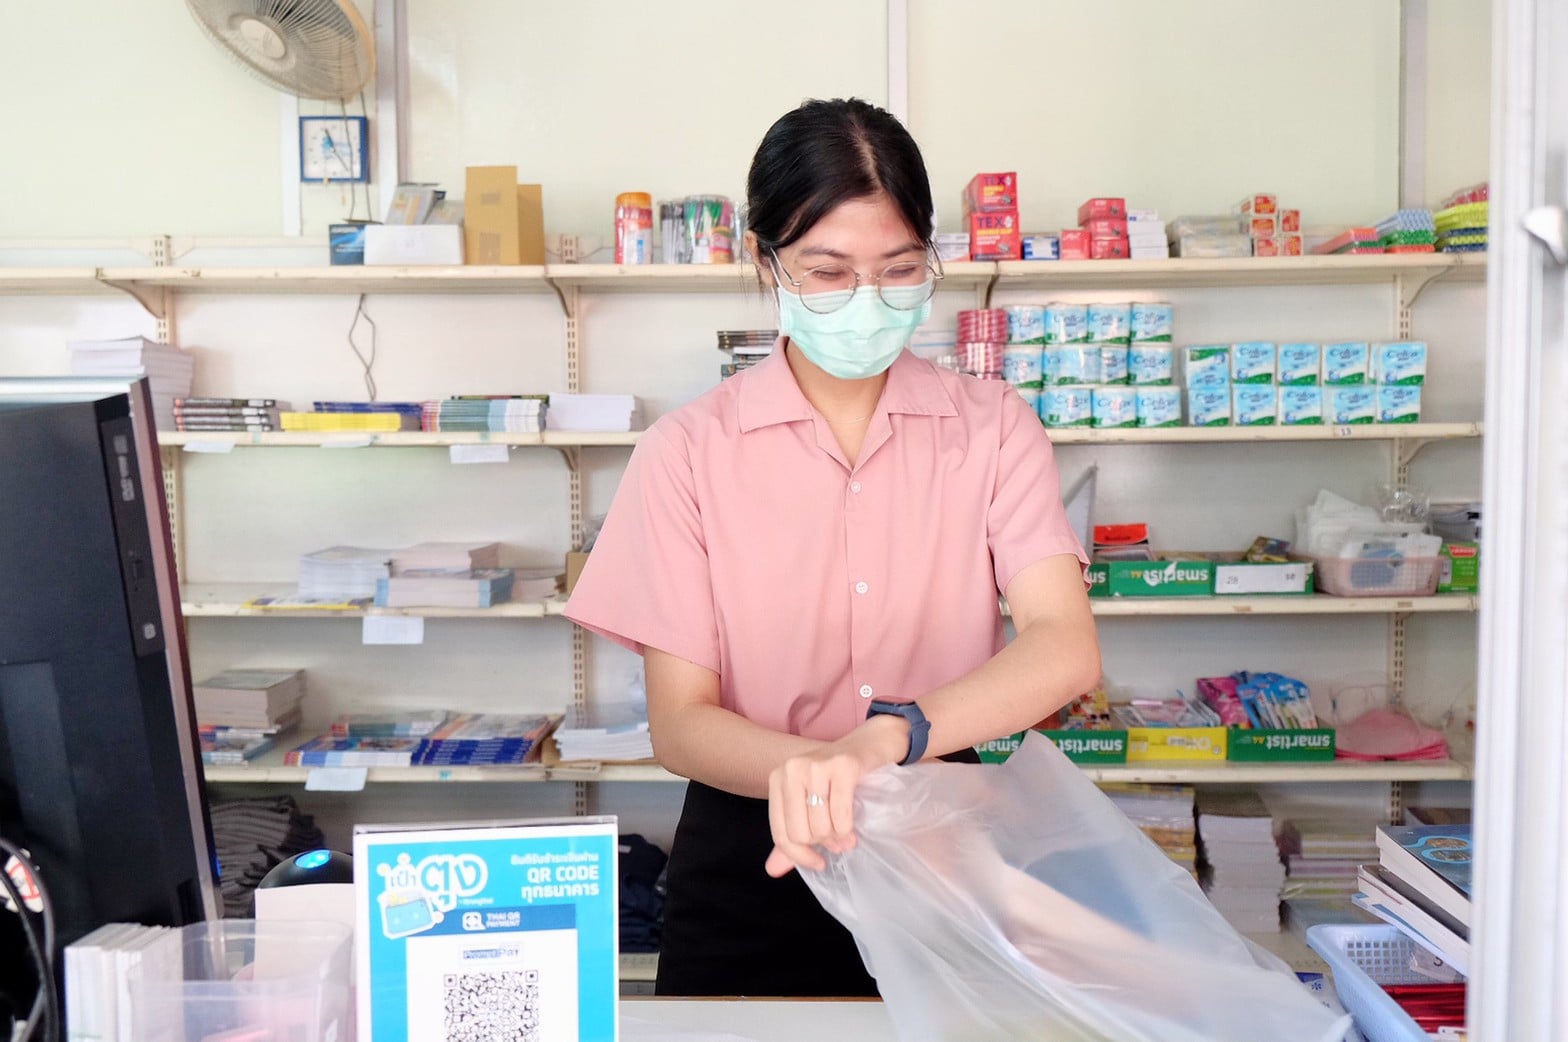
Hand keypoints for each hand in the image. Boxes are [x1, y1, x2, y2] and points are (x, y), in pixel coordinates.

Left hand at [763, 714, 908, 876]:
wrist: (870, 743)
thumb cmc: (836, 777)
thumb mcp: (809, 805)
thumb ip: (791, 837)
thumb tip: (772, 871)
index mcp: (778, 778)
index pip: (781, 832)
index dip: (799, 856)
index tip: (818, 863)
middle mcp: (792, 769)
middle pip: (800, 833)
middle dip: (822, 843)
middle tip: (836, 840)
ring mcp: (816, 765)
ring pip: (821, 827)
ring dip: (838, 837)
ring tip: (846, 832)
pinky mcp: (842, 766)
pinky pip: (841, 816)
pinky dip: (848, 828)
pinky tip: (852, 827)